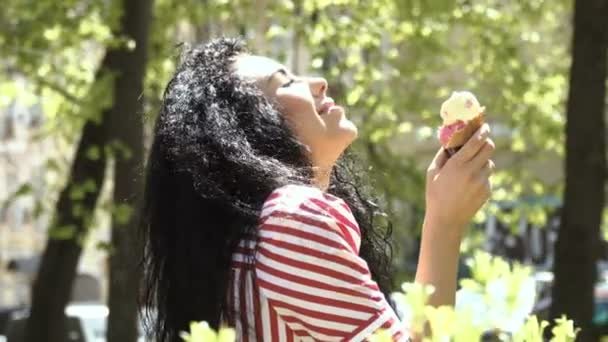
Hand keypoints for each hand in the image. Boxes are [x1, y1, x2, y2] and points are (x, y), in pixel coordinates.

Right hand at [424, 123, 494, 238]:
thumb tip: (450, 140)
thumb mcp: (433, 172)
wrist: (446, 220)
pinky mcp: (487, 191)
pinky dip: (482, 175)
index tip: (484, 126)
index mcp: (457, 164)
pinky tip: (470, 184)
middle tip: (482, 142)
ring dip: (483, 160)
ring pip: (490, 163)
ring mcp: (482, 182)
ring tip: (471, 167)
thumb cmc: (435, 194)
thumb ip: (442, 154)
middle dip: (486, 142)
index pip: (476, 141)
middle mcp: (472, 171)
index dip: (482, 131)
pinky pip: (488, 177)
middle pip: (489, 148)